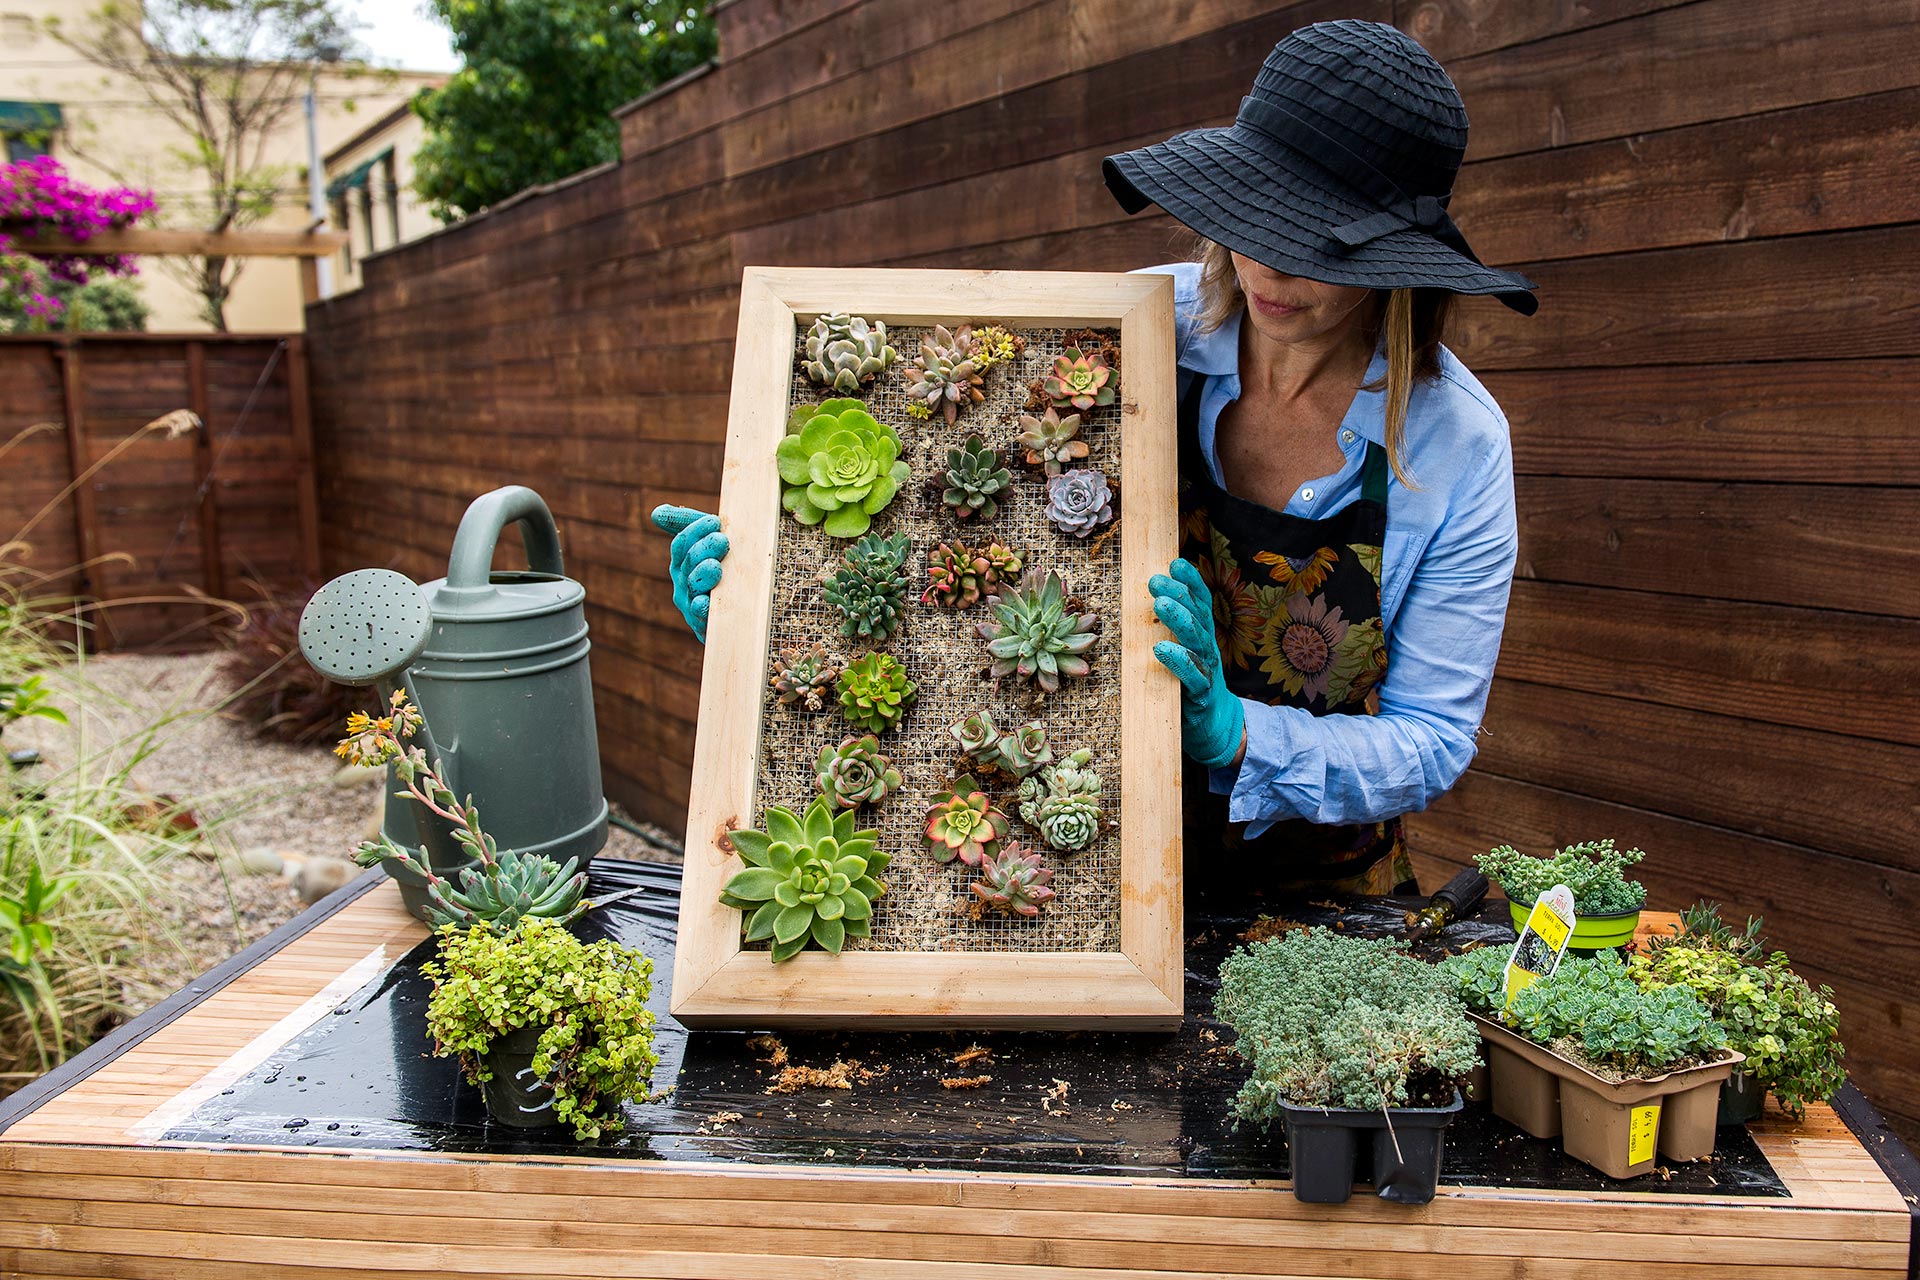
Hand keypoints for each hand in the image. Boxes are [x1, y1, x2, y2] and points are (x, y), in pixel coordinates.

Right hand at [650, 504, 727, 642]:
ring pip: (694, 586)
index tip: (714, 521)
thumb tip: (656, 513)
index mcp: (683, 561)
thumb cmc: (730, 569)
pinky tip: (704, 602)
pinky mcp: (705, 625)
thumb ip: (689, 524)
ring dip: (703, 575)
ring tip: (715, 567)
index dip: (695, 530)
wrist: (747, 612)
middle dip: (705, 548)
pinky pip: (700, 616)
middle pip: (689, 562)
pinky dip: (701, 609)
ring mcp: (692, 604)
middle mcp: (683, 582)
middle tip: (722, 540)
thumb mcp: (713, 544)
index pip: (682, 542)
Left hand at [1149, 558, 1245, 769]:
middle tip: (1156, 581)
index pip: (1201, 603)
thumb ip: (1170, 629)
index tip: (1175, 563)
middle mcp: (1208, 649)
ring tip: (1160, 604)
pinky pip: (1192, 676)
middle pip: (1197, 616)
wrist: (1214, 727)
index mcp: (1203, 636)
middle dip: (1178, 595)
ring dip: (1178, 620)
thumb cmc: (1191, 685)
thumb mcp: (1184, 651)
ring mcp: (1207, 671)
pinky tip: (1162, 649)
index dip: (1191, 582)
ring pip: (1196, 641)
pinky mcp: (1200, 696)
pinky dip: (1178, 661)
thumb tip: (1150, 599)